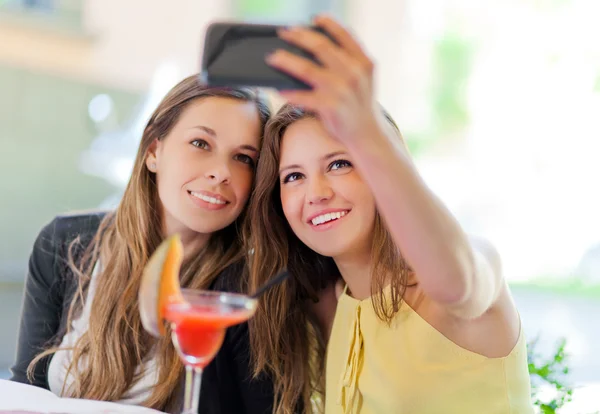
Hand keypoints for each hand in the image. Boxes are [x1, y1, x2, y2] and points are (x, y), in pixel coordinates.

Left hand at [266, 15, 382, 144]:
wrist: (366, 134)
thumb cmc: (358, 104)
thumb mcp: (362, 79)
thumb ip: (347, 62)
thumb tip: (312, 47)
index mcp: (363, 62)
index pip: (344, 35)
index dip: (328, 23)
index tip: (314, 18)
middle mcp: (354, 73)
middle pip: (320, 47)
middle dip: (298, 36)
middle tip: (283, 32)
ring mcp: (342, 90)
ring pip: (306, 69)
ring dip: (286, 61)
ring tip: (272, 57)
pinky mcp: (331, 107)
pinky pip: (302, 96)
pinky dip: (288, 92)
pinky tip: (277, 89)